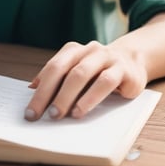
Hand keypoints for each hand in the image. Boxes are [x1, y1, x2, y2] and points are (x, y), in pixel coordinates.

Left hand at [24, 40, 146, 120]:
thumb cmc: (100, 71)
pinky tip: (80, 111)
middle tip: (39, 115)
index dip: (40, 89)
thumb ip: (58, 78)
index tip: (30, 112)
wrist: (134, 61)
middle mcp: (88, 50)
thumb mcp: (78, 71)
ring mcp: (106, 57)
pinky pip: (105, 82)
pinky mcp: (123, 70)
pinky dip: (90, 98)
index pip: (52, 68)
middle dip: (48, 94)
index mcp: (73, 50)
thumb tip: (32, 89)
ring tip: (58, 114)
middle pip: (63, 70)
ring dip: (66, 96)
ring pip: (81, 74)